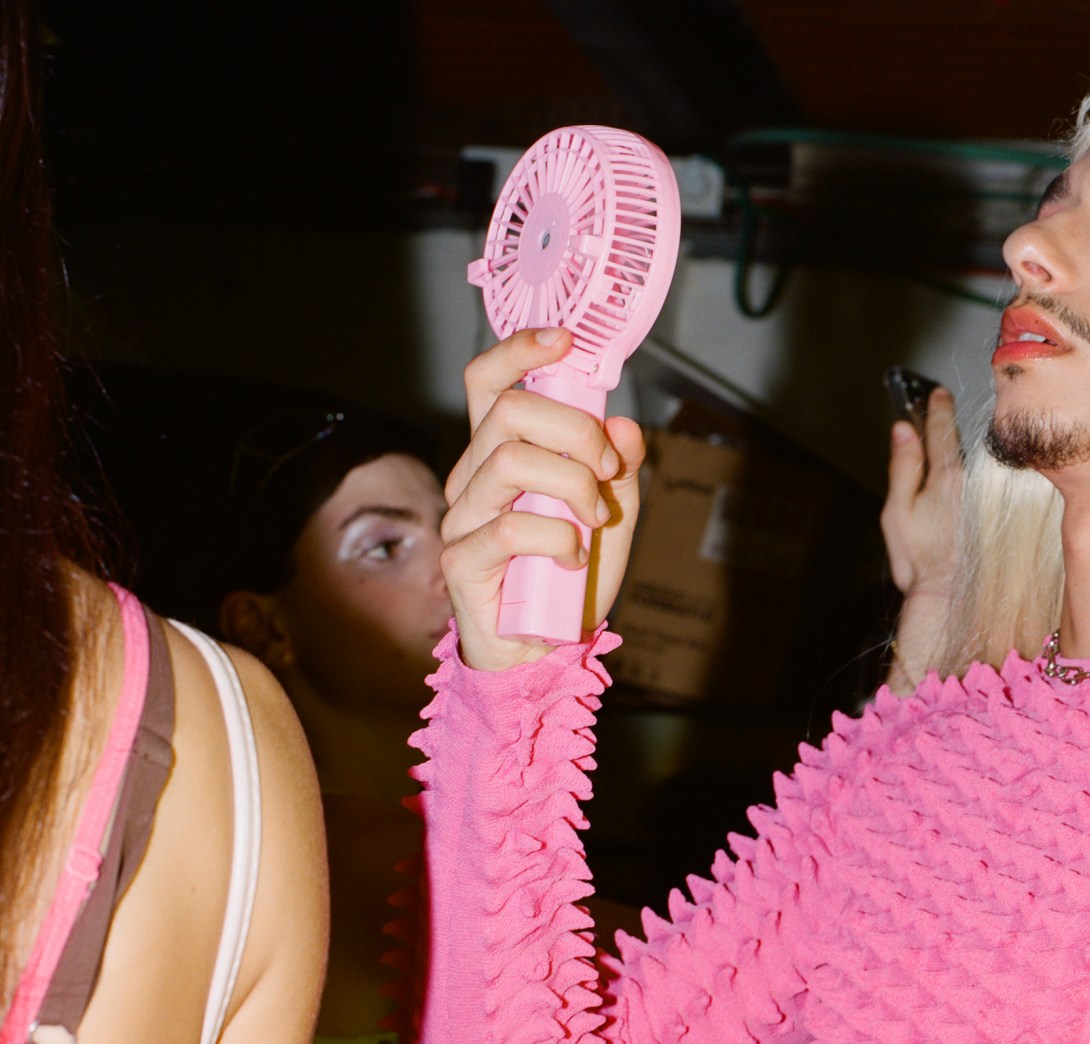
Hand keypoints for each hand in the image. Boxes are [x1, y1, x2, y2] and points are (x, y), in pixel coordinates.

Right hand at [441, 327, 648, 671]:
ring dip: (572, 486)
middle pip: (507, 413)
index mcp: (499, 456)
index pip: (487, 384)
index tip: (563, 342)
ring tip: (593, 521)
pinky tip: (572, 558)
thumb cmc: (570, 579)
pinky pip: (510, 526)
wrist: (549, 650)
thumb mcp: (612, 517)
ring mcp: (461, 518)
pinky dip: (558, 537)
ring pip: (511, 461)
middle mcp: (472, 478)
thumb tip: (624, 426)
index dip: (518, 353)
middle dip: (574, 430)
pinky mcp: (460, 561)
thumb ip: (619, 471)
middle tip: (607, 469)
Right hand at [882, 385, 961, 690]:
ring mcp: (988, 497)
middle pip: (960, 443)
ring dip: (962, 452)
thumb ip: (903, 466)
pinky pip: (986, 482)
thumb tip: (903, 429)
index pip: (942, 428)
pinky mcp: (996, 512)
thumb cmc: (919, 559)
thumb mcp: (897, 510)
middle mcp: (973, 482)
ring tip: (947, 448)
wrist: (949, 595)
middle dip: (949, 427)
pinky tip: (966, 480)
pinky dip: (977, 474)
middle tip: (939, 411)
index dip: (938, 407)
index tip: (936, 393)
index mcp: (947, 476)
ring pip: (975, 463)